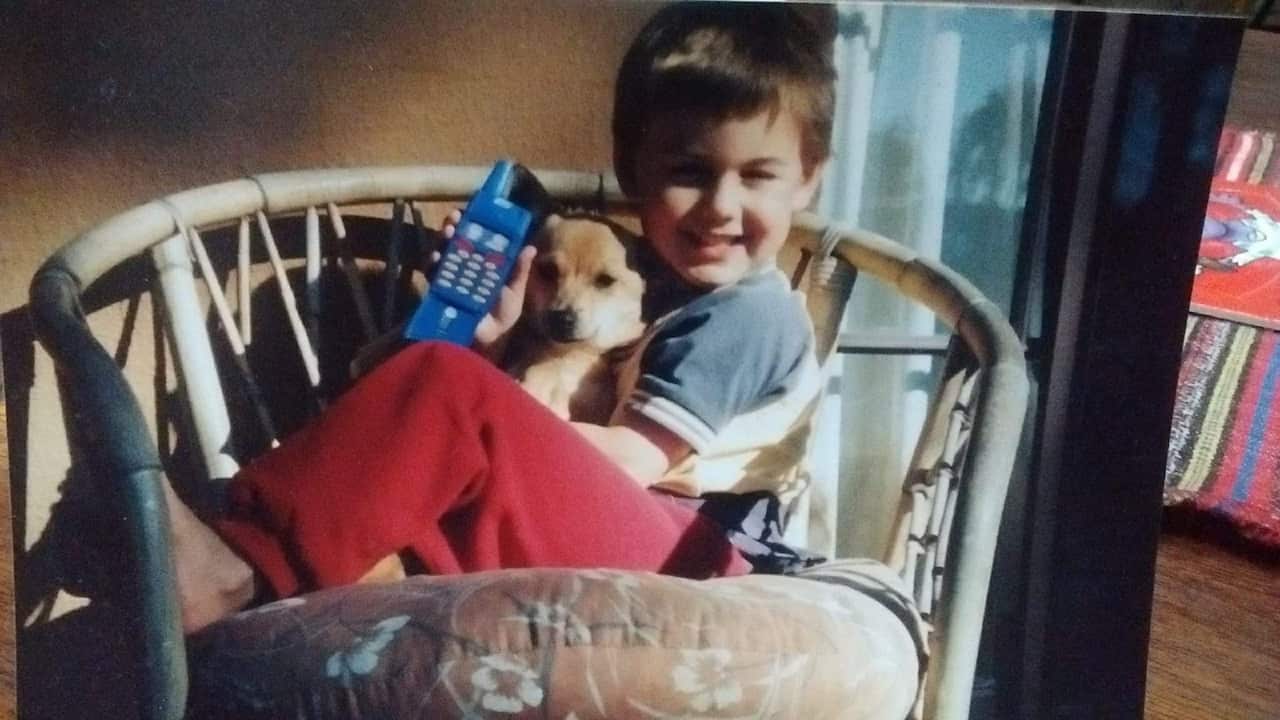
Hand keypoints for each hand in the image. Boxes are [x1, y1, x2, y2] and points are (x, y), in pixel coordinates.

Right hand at [436, 209, 536, 348]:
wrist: (490, 338)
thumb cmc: (503, 313)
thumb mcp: (515, 290)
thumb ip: (519, 270)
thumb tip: (530, 247)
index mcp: (483, 262)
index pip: (475, 236)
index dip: (470, 222)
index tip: (470, 210)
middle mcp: (464, 266)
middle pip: (455, 240)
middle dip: (452, 227)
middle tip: (454, 218)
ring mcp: (451, 277)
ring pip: (442, 252)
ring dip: (442, 240)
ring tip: (447, 233)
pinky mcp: (440, 290)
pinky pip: (432, 275)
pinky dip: (432, 265)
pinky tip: (435, 257)